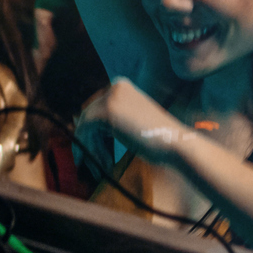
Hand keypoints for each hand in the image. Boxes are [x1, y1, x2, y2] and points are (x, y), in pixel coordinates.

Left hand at [76, 77, 192, 170]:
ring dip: (89, 148)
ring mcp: (110, 97)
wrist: (176, 143)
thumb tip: (77, 123)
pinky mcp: (106, 112)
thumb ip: (108, 118)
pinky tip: (99, 164)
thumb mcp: (130, 121)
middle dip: (87, 140)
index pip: (95, 106)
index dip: (90, 131)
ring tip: (97, 168)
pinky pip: (86, 131)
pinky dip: (88, 149)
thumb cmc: (158, 138)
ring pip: (86, 124)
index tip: (90, 150)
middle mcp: (115, 86)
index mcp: (121, 85)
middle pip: (88, 114)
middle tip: (88, 161)